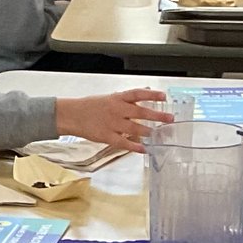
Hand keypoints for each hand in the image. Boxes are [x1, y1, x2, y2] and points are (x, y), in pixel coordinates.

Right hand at [55, 89, 171, 153]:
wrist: (72, 115)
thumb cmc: (90, 107)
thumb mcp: (109, 98)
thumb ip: (126, 99)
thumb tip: (143, 95)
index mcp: (117, 98)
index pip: (138, 94)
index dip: (152, 95)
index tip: (164, 97)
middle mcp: (117, 110)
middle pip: (140, 112)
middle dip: (157, 116)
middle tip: (169, 119)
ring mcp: (112, 124)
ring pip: (134, 127)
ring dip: (148, 131)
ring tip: (159, 135)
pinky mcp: (107, 136)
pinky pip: (124, 142)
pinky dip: (135, 146)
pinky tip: (143, 149)